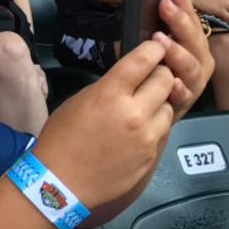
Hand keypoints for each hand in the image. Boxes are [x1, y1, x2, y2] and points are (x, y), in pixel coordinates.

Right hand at [33, 0, 211, 207]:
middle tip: (151, 76)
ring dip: (160, 102)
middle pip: (165, 80)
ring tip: (144, 107)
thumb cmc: (60, 138)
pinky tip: (138, 130)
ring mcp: (146, 136)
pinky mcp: (152, 155)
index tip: (157, 45)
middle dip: (160, 74)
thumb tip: (129, 80)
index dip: (154, 49)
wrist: (59, 182)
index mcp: (109, 94)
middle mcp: (134, 112)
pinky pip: (163, 131)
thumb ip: (108, 88)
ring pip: (169, 106)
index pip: (143, 60)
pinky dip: (155, 126)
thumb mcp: (79, 102)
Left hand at [160, 0, 213, 118]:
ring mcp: (193, 83)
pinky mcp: (184, 104)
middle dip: (180, 21)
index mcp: (194, 45)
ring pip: (192, 67)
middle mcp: (199, 62)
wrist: (151, 109)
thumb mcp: (152, 44)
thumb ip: (154, 27)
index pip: (192, 19)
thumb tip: (148, 0)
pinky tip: (172, 81)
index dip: (184, 2)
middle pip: (194, 40)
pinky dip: (179, 89)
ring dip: (178, 52)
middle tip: (165, 6)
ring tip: (161, 40)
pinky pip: (184, 96)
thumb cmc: (152, 70)